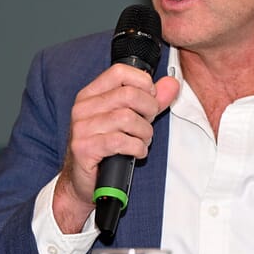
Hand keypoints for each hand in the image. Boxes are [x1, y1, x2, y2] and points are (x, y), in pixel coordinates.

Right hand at [53, 64, 178, 232]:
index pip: (120, 71)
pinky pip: (121, 141)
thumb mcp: (131, 118)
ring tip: (142, 140)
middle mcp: (83, 107)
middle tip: (149, 123)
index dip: (143, 82)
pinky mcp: (83, 148)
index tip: (151, 97)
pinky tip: (137, 152)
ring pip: (128, 118)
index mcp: (91, 94)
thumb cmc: (108, 146)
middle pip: (129, 94)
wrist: (84, 182)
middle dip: (149, 109)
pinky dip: (137, 147)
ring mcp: (81, 128)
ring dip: (144, 132)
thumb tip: (172, 83)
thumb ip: (152, 99)